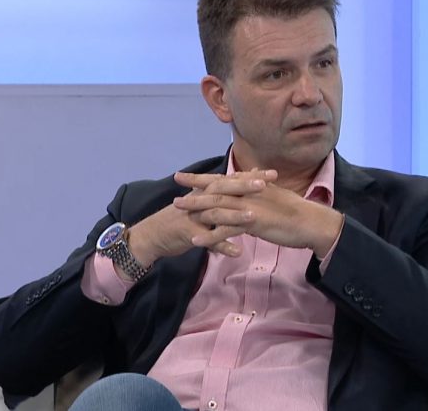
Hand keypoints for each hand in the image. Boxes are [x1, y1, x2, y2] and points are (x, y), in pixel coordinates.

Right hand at [127, 170, 275, 265]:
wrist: (154, 234)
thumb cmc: (184, 217)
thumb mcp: (204, 202)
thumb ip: (225, 194)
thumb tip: (248, 181)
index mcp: (207, 192)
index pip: (232, 180)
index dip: (252, 176)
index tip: (274, 174)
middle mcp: (201, 200)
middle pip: (225, 190)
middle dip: (245, 187)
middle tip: (266, 184)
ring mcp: (194, 216)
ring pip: (216, 214)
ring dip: (235, 216)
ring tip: (254, 217)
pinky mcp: (188, 233)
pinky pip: (207, 241)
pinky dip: (221, 246)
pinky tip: (236, 252)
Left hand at [174, 172, 343, 257]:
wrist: (311, 223)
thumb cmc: (297, 213)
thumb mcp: (276, 197)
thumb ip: (262, 190)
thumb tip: (253, 183)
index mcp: (254, 186)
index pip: (224, 179)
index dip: (204, 177)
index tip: (186, 175)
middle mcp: (249, 193)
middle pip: (216, 188)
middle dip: (194, 186)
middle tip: (175, 183)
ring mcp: (250, 207)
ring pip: (217, 206)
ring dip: (196, 208)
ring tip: (177, 210)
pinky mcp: (253, 223)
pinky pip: (227, 230)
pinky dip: (210, 236)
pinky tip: (195, 241)